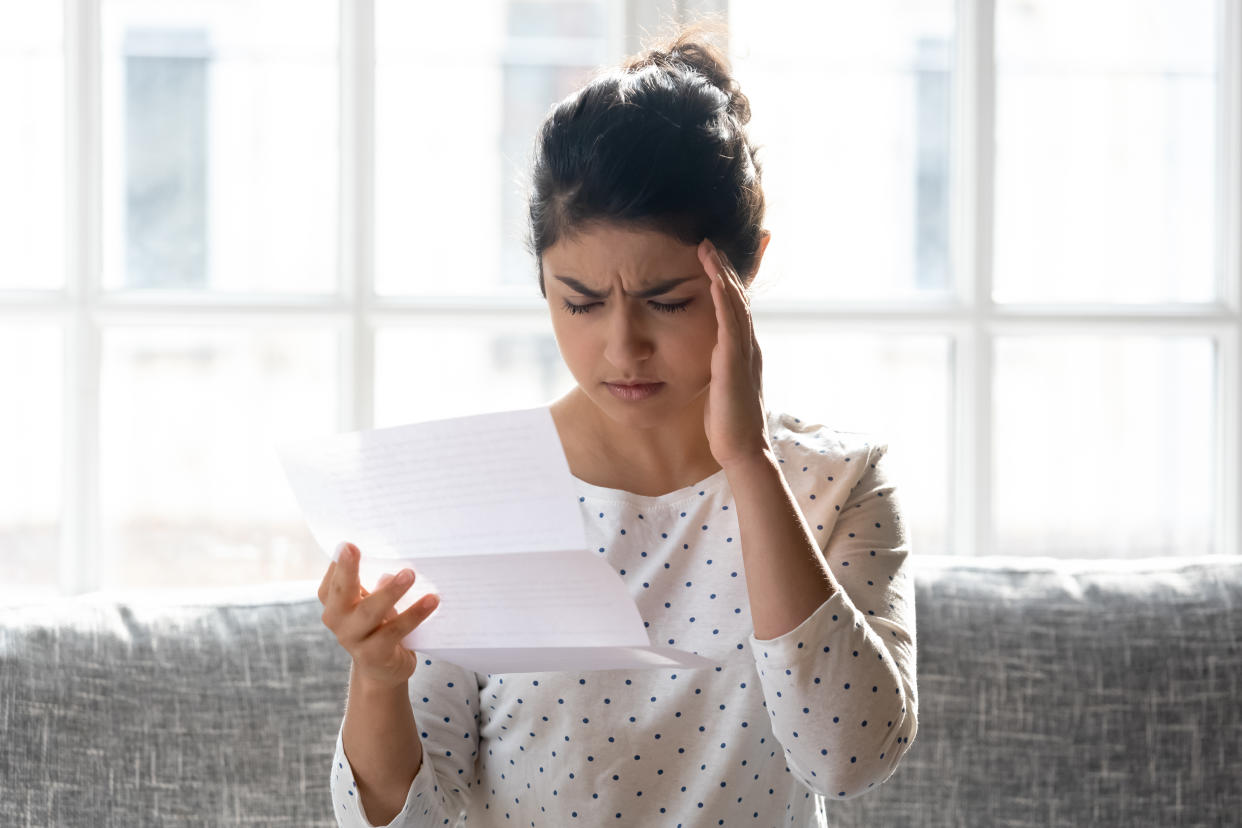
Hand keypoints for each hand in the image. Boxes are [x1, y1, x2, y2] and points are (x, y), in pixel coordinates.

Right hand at [318, 542, 439, 688]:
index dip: (339, 561)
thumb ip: (376, 584)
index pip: (333, 578)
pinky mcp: (374, 654)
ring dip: (390, 592)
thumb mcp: (373, 602)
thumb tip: (394, 567)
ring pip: (369, 612)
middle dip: (347, 570)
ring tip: (409, 574)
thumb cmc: (378, 626)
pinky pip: (394, 631)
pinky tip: (431, 601)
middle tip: (353, 548)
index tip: (349, 542)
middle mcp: (337, 619)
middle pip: (341, 592)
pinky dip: (414, 614)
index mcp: (334, 601)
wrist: (382, 670)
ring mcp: (353, 639)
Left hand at [699, 238, 771, 469]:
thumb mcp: (720, 385)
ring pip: (735, 304)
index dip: (727, 279)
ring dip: (722, 274)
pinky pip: (730, 324)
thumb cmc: (727, 422)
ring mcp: (744, 352)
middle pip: (738, 296)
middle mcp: (747, 345)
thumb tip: (707, 358)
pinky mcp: (734, 363)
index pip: (735, 306)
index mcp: (741, 349)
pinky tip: (716, 279)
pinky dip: (725, 299)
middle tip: (713, 238)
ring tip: (708, 248)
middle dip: (727, 266)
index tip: (714, 255)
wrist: (741, 448)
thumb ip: (716, 366)